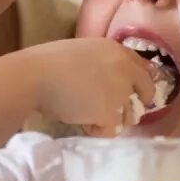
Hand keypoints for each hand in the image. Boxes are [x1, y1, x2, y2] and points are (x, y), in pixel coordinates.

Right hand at [22, 38, 155, 136]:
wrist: (33, 76)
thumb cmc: (46, 62)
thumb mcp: (83, 52)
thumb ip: (102, 63)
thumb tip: (108, 79)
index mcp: (117, 50)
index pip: (144, 68)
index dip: (139, 84)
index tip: (132, 94)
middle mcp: (125, 68)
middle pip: (146, 92)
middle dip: (132, 104)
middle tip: (113, 111)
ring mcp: (120, 91)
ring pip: (130, 115)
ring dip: (112, 118)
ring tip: (89, 116)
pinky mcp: (111, 112)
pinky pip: (112, 130)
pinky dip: (97, 130)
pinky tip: (81, 122)